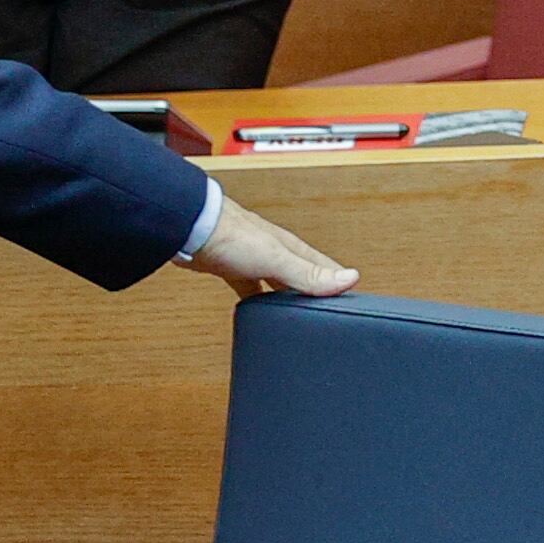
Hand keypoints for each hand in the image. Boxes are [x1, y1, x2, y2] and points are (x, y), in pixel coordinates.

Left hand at [180, 194, 359, 300]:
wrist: (190, 230)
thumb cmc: (230, 235)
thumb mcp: (277, 259)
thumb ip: (310, 273)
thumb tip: (349, 279)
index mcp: (291, 248)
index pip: (325, 267)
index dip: (339, 281)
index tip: (353, 295)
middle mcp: (275, 252)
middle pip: (303, 274)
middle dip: (315, 290)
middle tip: (326, 308)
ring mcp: (253, 259)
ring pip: (277, 281)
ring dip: (285, 295)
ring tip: (294, 313)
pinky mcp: (231, 268)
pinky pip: (250, 287)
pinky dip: (256, 298)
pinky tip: (255, 307)